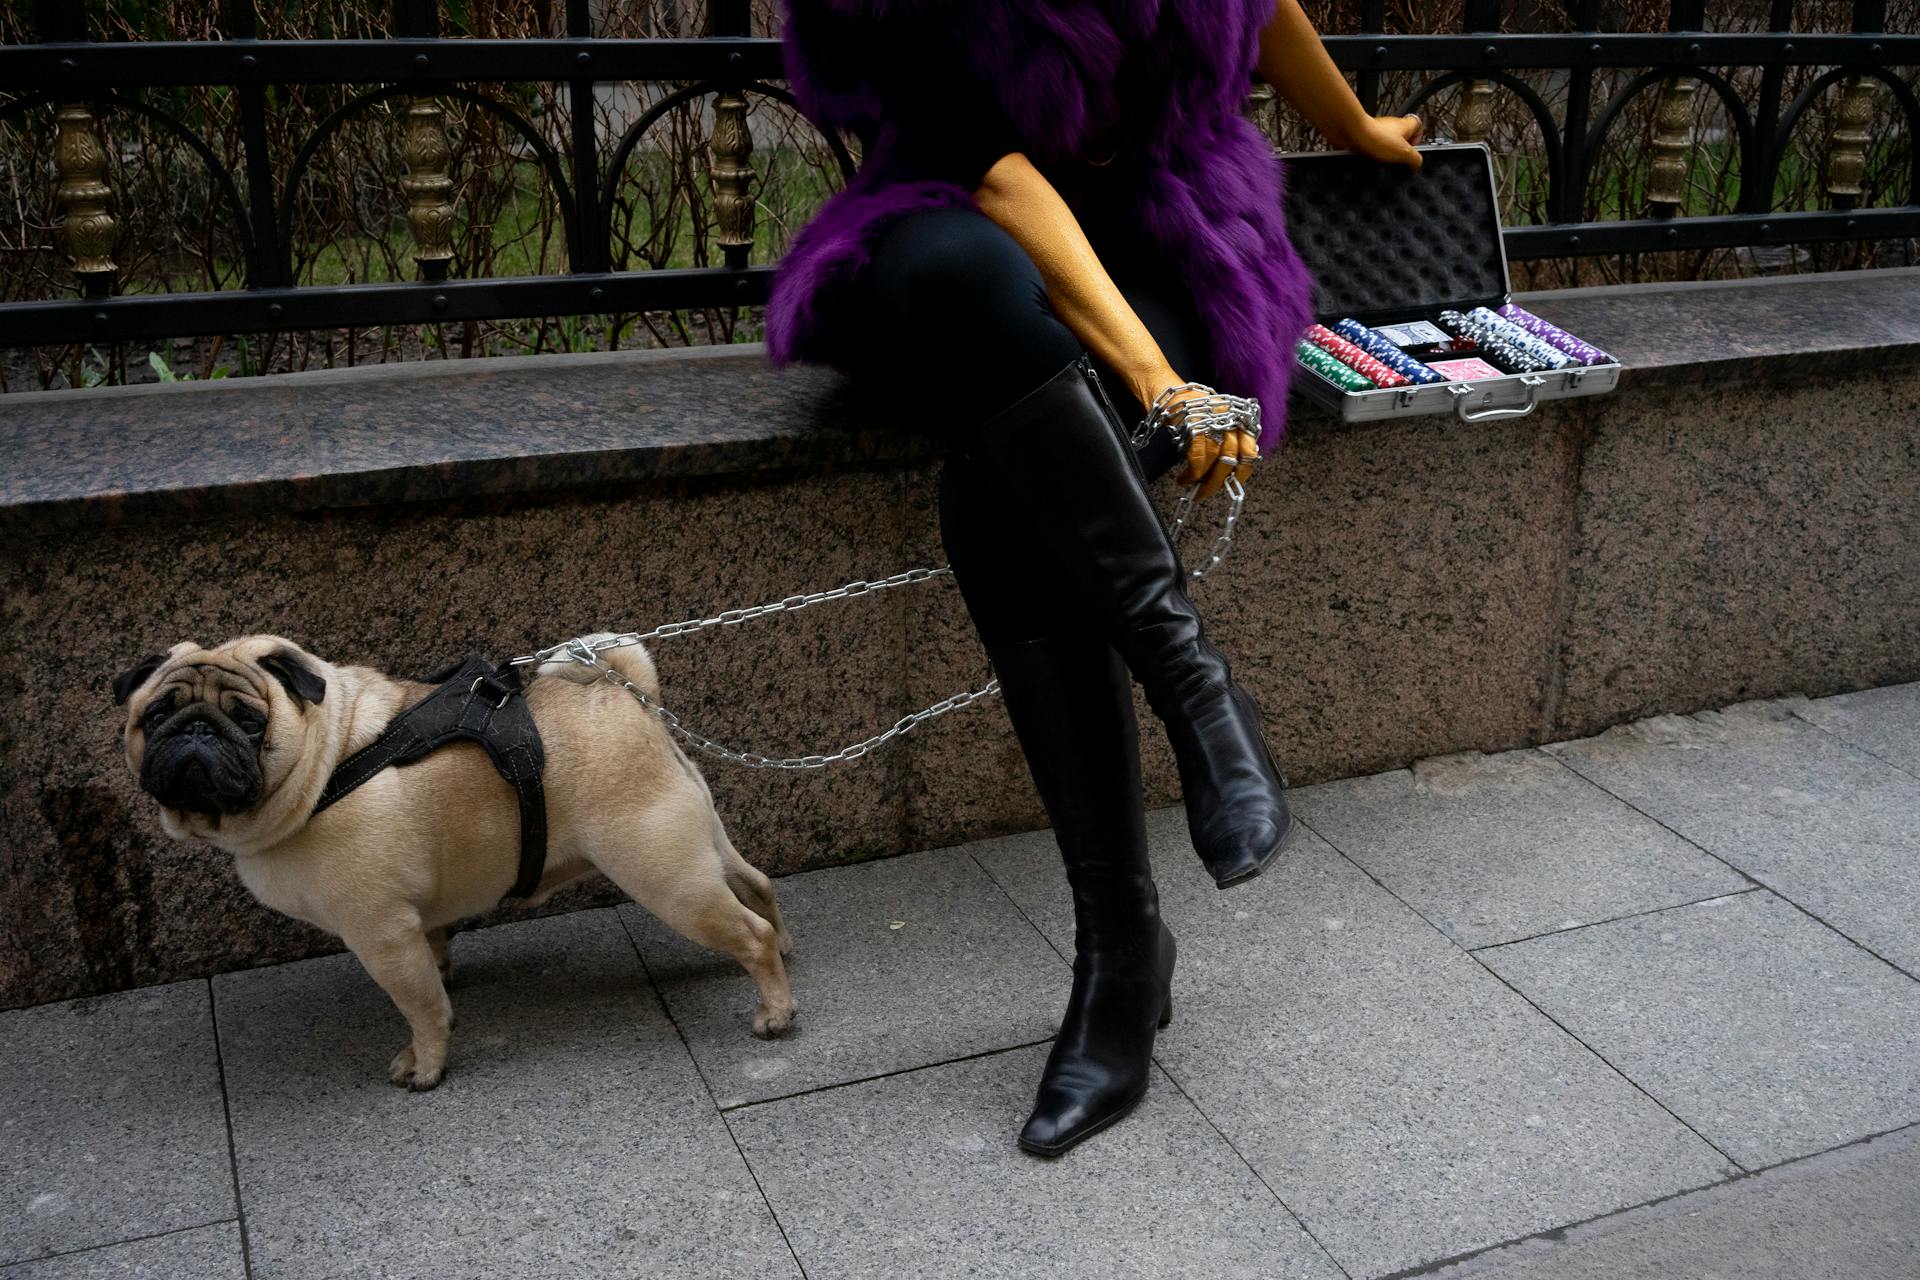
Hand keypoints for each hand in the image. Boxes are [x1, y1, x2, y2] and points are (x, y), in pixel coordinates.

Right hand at [1162, 385, 1259, 500]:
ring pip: (1216, 458)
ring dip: (1203, 479)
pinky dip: (1192, 472)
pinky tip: (1185, 479)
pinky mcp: (1195, 423)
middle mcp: (1230, 418)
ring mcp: (1213, 419)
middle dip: (1218, 481)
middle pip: (1233, 457)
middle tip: (1205, 493)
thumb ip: (1225, 441)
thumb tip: (1223, 473)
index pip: (1249, 451)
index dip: (1242, 472)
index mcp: (1239, 418)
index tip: (1230, 484)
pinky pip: (1198, 456)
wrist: (1166, 388)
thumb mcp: (1214, 421)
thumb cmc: (1189, 408)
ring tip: (1192, 487)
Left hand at [1347, 113, 1423, 167]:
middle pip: (1401, 138)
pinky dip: (1372, 156)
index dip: (1418, 139)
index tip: (1414, 151)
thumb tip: (1416, 164)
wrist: (1351, 133)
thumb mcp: (1404, 152)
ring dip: (1385, 156)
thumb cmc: (1375, 137)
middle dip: (1400, 152)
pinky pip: (1371, 149)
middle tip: (1398, 162)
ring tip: (1383, 164)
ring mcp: (1377, 131)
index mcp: (1404, 125)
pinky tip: (1371, 163)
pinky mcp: (1364, 138)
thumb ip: (1415, 159)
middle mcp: (1391, 126)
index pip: (1418, 125)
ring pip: (1385, 145)